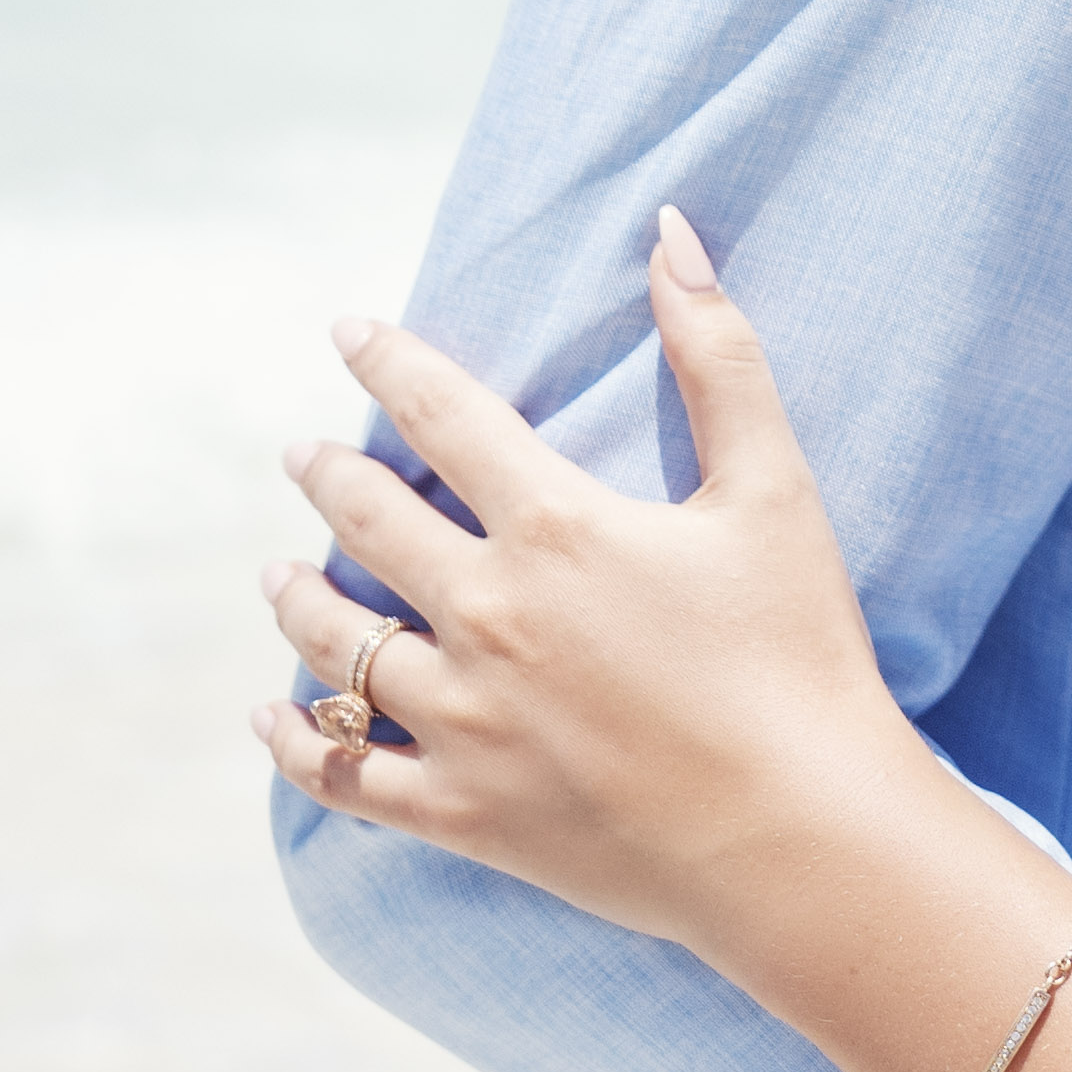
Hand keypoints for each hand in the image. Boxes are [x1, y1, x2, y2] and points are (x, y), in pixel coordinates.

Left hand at [252, 216, 936, 972]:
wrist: (800, 836)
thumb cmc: (800, 654)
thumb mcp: (773, 490)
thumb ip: (720, 356)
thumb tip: (673, 235)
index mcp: (555, 529)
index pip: (442, 417)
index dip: (388, 364)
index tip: (348, 332)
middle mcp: (486, 617)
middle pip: (369, 525)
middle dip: (328, 478)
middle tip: (303, 455)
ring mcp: (464, 722)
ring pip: (337, 646)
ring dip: (299, 600)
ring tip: (279, 575)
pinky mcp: (465, 813)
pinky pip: (343, 773)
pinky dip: (294, 742)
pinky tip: (271, 715)